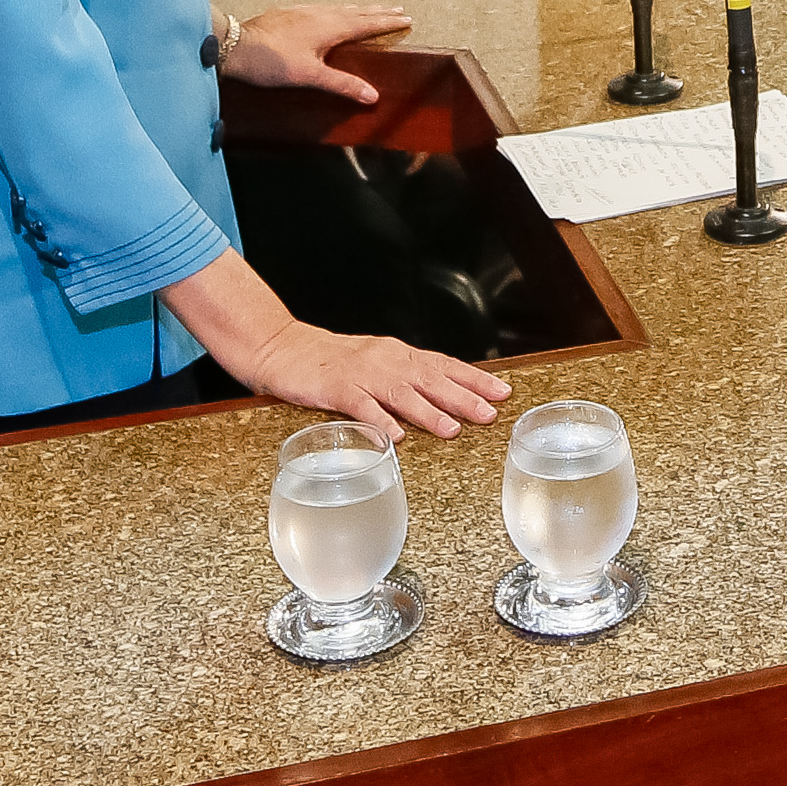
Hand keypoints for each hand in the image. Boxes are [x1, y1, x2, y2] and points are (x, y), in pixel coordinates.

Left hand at [223, 3, 410, 104]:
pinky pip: (323, 7)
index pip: (367, 24)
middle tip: (397, 9)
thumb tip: (372, 95)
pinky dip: (338, 9)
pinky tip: (331, 13)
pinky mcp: (289, 12)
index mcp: (330, 27)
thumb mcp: (310, 76)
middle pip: (357, 11)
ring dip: (359, 8)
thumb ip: (342, 84)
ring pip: (339, 7)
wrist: (234, 45)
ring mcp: (303, 11)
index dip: (387, 22)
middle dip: (378, 11)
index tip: (406, 18)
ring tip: (370, 9)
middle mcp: (320, 14)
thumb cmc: (271, 62)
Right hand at [239, 320, 508, 440]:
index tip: (502, 390)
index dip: (475, 378)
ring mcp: (361, 374)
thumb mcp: (376, 361)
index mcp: (398, 354)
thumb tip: (443, 392)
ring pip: (402, 393)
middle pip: (432, 379)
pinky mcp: (336, 389)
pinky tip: (397, 436)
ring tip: (454, 429)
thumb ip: (405, 375)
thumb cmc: (332, 360)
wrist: (283, 348)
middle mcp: (386, 361)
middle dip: (464, 396)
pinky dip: (381, 421)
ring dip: (430, 412)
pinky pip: (362, 407)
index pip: (445, 364)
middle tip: (491, 413)